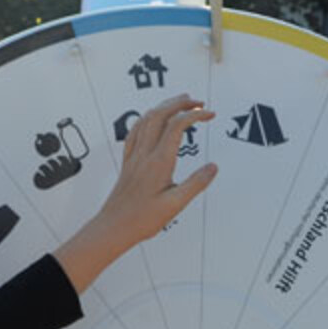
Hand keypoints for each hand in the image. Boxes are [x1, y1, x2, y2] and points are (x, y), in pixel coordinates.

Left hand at [54, 93, 216, 292]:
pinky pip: (135, 131)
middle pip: (160, 114)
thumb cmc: (142, 219)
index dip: (195, 115)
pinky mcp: (127, 161)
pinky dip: (147, 119)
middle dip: (180, 103)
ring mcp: (134, 156)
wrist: (114, 226)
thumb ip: (196, 184)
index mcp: (159, 162)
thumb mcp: (175, 204)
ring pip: (146, 119)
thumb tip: (213, 167)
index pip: (177, 126)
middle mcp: (144, 154)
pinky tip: (152, 120)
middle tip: (197, 102)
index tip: (209, 114)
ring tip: (179, 102)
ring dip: (164, 106)